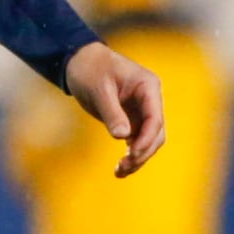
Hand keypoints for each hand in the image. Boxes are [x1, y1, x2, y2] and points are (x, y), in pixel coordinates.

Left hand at [65, 41, 164, 177]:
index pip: (155, 118)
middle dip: (142, 152)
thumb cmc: (90, 68)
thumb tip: (123, 137)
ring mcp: (141, 110)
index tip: (132, 154)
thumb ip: (112, 112)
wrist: (78, 61)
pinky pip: (136, 141)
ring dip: (137, 158)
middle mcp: (149, 99)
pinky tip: (119, 169)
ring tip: (119, 171)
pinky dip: (130, 155)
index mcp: (148, 86)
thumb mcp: (99, 89)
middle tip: (123, 166)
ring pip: (148, 141)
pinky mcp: (132, 119)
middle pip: (155, 133)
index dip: (146, 139)